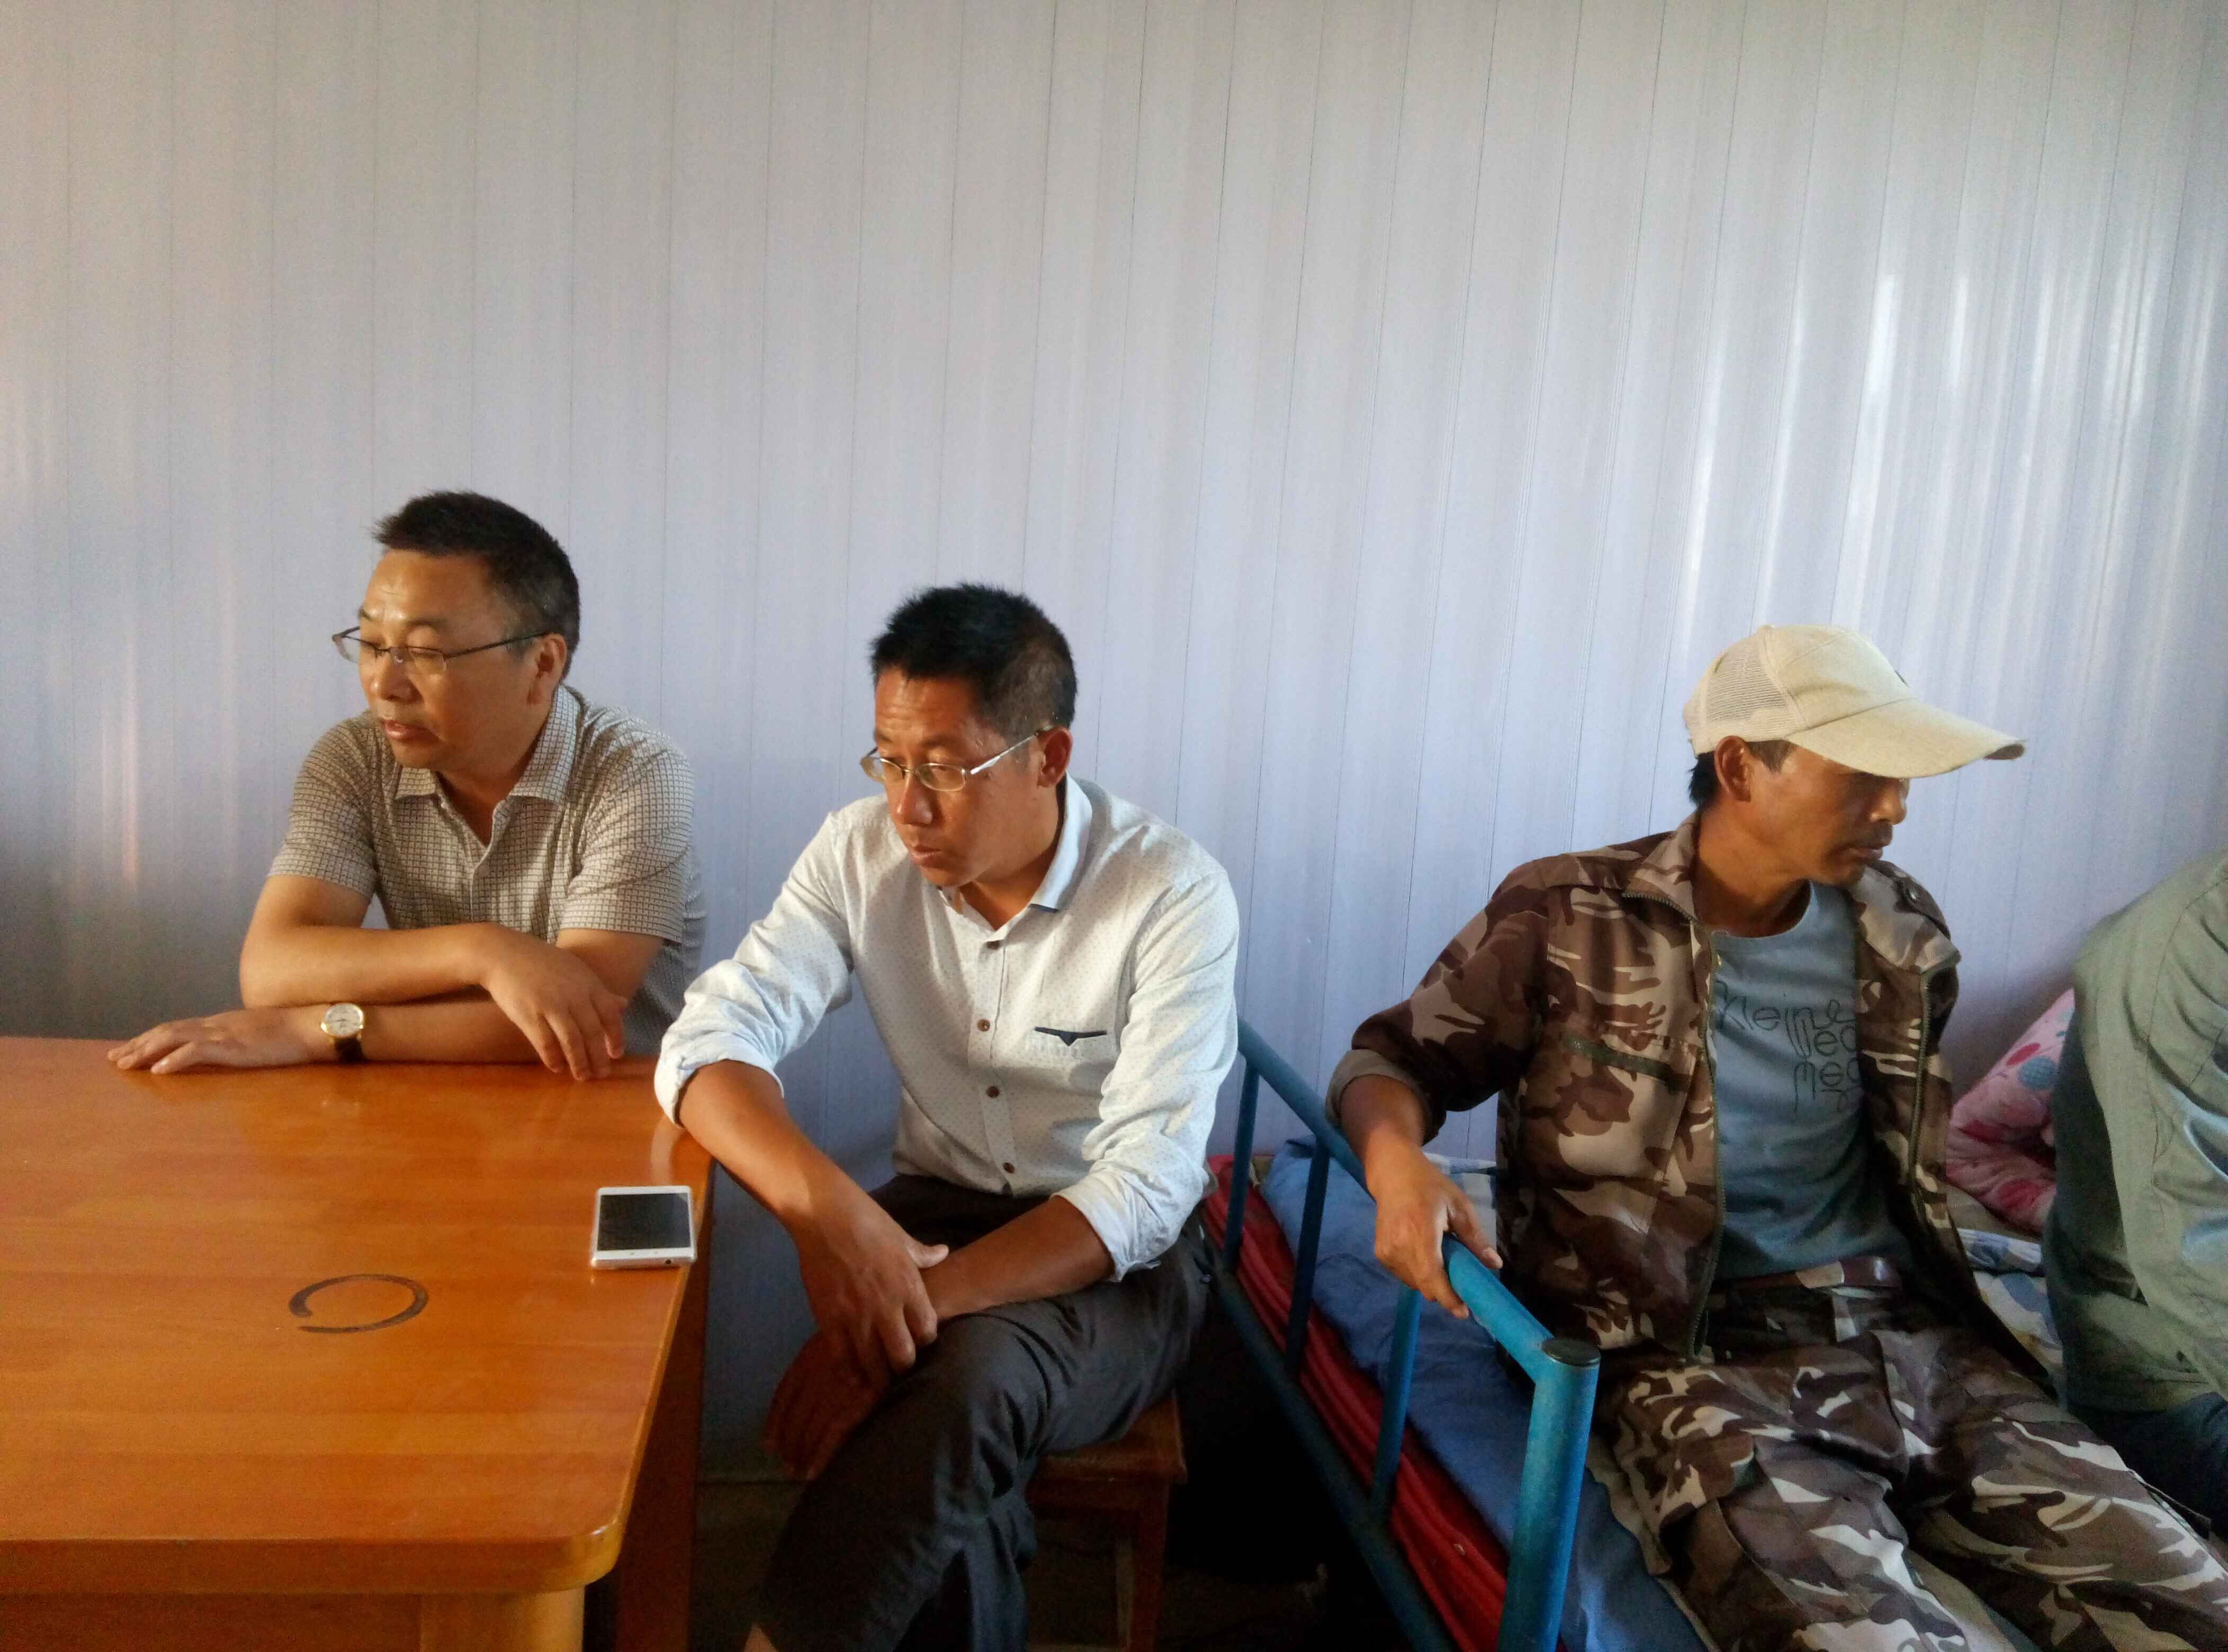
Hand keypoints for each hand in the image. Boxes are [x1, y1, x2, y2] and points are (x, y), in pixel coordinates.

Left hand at [108, 1007, 325, 1073]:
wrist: (314, 1025)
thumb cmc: (295, 1032)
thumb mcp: (259, 1036)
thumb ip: (239, 1041)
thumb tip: (228, 1052)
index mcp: (222, 1023)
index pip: (178, 1028)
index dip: (151, 1038)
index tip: (129, 1050)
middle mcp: (217, 1025)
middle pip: (168, 1031)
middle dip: (139, 1045)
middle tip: (115, 1060)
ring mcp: (225, 1033)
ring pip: (176, 1037)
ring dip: (148, 1051)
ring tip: (126, 1064)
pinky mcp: (235, 1046)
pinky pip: (199, 1051)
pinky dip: (177, 1059)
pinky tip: (160, 1070)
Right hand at [477, 928, 627, 1078]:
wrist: (505, 955)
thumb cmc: (543, 963)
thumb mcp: (577, 970)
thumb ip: (599, 991)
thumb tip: (623, 1005)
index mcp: (589, 984)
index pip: (610, 1015)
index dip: (615, 1037)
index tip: (616, 1054)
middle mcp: (574, 996)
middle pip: (592, 1032)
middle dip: (599, 1057)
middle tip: (602, 1074)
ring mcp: (551, 1006)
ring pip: (571, 1042)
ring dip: (579, 1063)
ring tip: (582, 1077)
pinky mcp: (529, 1016)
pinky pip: (545, 1043)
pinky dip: (553, 1058)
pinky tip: (557, 1068)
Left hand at [765, 1330, 892, 1478]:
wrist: (902, 1334)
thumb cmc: (872, 1337)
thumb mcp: (838, 1340)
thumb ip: (818, 1364)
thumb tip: (799, 1398)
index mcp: (811, 1357)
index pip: (785, 1395)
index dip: (775, 1423)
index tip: (770, 1444)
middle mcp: (821, 1374)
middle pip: (797, 1416)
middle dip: (789, 1443)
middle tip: (786, 1465)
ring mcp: (840, 1388)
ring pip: (812, 1428)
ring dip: (802, 1454)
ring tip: (797, 1472)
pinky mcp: (861, 1402)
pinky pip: (834, 1435)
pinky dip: (821, 1456)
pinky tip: (813, 1473)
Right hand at [791, 1174, 949, 1374]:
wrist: (824, 1215)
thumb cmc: (867, 1220)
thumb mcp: (902, 1236)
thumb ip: (923, 1254)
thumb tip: (944, 1252)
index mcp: (908, 1286)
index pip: (928, 1331)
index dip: (926, 1341)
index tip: (920, 1341)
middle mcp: (886, 1308)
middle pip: (903, 1356)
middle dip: (904, 1365)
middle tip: (899, 1364)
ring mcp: (856, 1317)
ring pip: (872, 1364)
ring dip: (877, 1375)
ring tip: (878, 1379)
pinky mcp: (828, 1320)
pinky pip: (841, 1358)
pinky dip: (848, 1371)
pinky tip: (852, 1376)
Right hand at [1365, 1141, 1500, 1318]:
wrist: (1393, 1174)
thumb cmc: (1430, 1186)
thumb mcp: (1459, 1206)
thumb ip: (1475, 1238)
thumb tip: (1495, 1265)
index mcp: (1420, 1232)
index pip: (1431, 1276)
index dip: (1448, 1298)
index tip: (1464, 1311)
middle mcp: (1399, 1246)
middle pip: (1424, 1286)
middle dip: (1444, 1291)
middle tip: (1461, 1282)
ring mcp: (1386, 1252)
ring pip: (1415, 1284)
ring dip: (1431, 1282)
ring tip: (1441, 1260)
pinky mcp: (1380, 1254)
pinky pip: (1405, 1276)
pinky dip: (1418, 1274)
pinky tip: (1425, 1255)